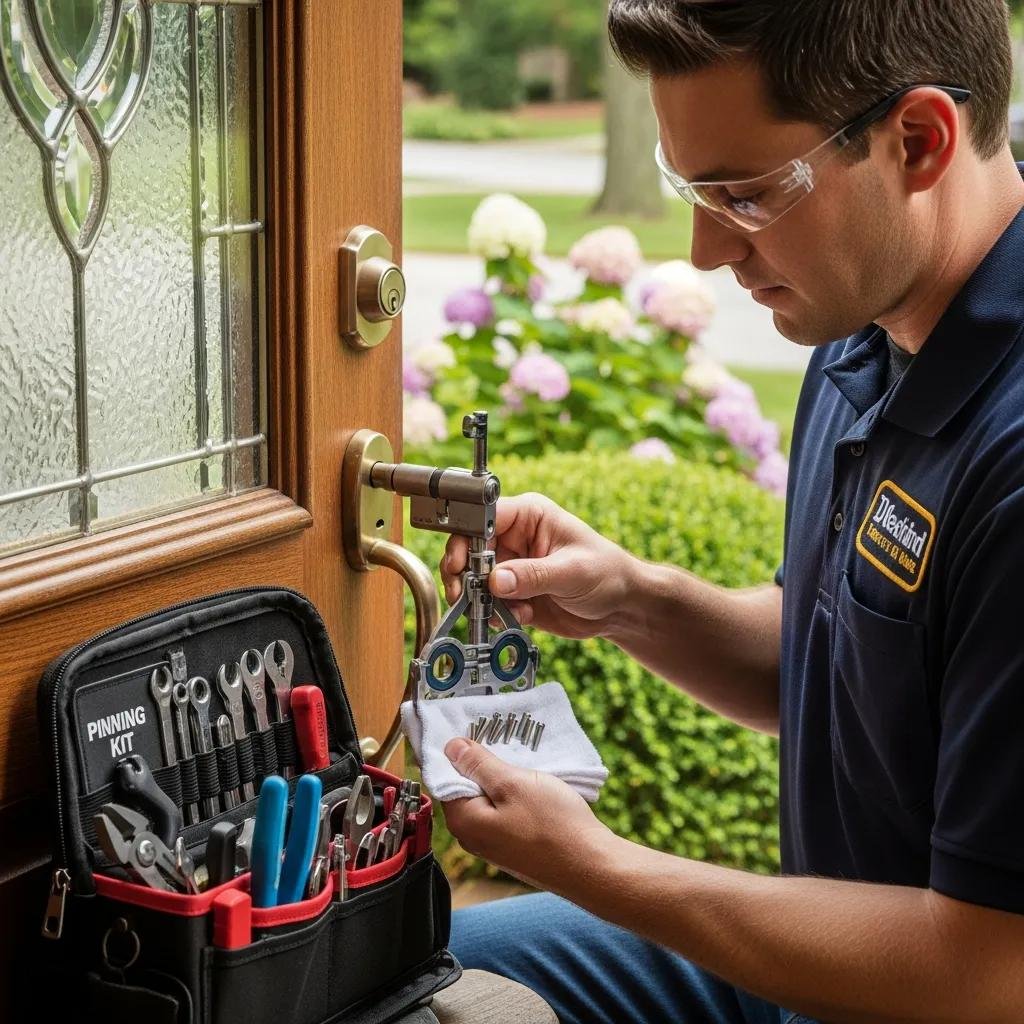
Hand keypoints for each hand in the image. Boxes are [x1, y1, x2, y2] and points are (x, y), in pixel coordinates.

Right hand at [440, 492, 635, 639]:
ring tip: (498, 612)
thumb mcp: (572, 571)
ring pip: (473, 579)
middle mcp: (514, 538)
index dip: (466, 537)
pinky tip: (521, 617)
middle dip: (463, 573)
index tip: (460, 562)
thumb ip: (533, 575)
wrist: (621, 608)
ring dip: (478, 598)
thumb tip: (495, 581)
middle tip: (463, 593)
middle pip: (468, 548)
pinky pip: (488, 603)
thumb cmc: (608, 573)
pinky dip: (496, 614)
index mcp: (528, 516)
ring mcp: (511, 567)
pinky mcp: (512, 593)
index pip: (484, 517)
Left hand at [441, 737, 615, 894]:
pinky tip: (531, 781)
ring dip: (501, 777)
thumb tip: (450, 748)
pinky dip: (513, 794)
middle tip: (500, 736)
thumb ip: (479, 765)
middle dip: (481, 762)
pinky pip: (504, 811)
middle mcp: (472, 836)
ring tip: (520, 756)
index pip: (444, 776)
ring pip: (488, 798)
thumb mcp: (512, 783)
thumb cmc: (553, 825)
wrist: (591, 866)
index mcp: (463, 820)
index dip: (457, 750)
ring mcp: (493, 844)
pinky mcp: (513, 846)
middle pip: (466, 787)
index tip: (472, 727)